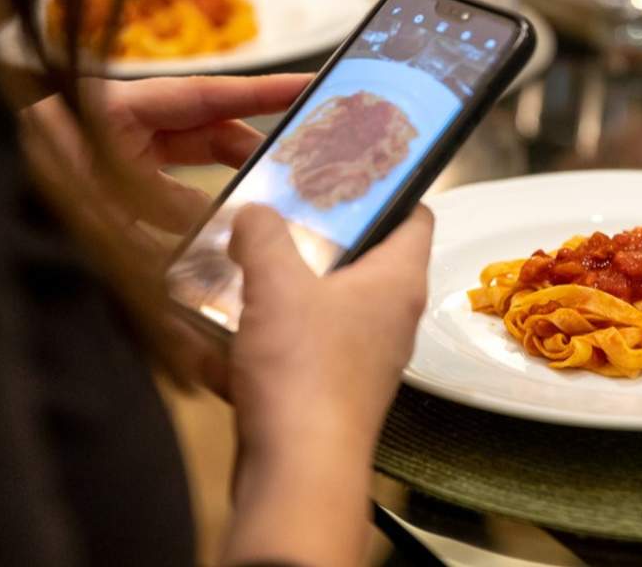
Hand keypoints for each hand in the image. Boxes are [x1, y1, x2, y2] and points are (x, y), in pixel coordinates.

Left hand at [23, 74, 309, 235]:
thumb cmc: (21, 199)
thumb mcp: (95, 205)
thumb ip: (159, 210)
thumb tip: (217, 224)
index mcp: (116, 110)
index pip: (206, 95)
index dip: (263, 91)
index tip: (312, 86)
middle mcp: (121, 127)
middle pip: (205, 129)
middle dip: (250, 150)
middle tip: (299, 167)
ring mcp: (117, 156)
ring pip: (190, 166)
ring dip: (223, 192)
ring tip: (263, 216)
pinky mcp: (111, 186)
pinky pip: (167, 194)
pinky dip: (193, 215)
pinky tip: (214, 243)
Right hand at [221, 204, 433, 565]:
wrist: (297, 470)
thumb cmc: (304, 371)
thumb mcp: (276, 283)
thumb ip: (264, 235)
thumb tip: (255, 213)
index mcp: (398, 281)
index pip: (416, 216)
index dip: (390, 188)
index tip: (350, 171)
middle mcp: (391, 318)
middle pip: (365, 258)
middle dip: (320, 237)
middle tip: (280, 213)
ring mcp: (363, 358)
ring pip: (327, 305)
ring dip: (285, 289)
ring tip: (243, 265)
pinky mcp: (331, 391)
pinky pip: (300, 350)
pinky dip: (267, 337)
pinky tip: (225, 333)